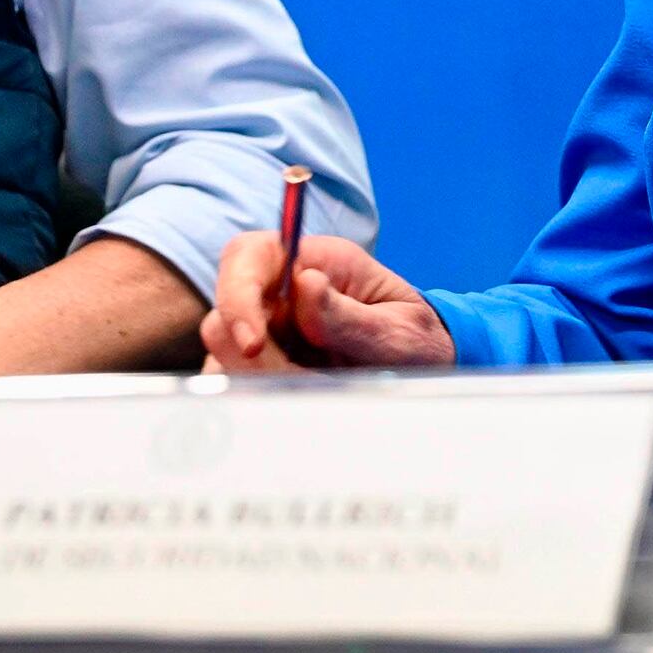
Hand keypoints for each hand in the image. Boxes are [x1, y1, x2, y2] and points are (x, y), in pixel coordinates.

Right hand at [198, 231, 455, 373]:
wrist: (426, 370)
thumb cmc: (418, 340)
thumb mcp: (398, 331)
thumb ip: (349, 316)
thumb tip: (305, 285)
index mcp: (319, 262)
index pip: (249, 255)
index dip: (237, 294)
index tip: (254, 345)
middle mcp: (285, 290)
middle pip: (226, 312)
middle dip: (255, 357)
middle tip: (305, 377)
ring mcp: (271, 328)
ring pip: (226, 355)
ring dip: (266, 381)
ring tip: (322, 385)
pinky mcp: (264, 363)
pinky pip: (238, 382)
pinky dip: (266, 398)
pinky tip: (308, 396)